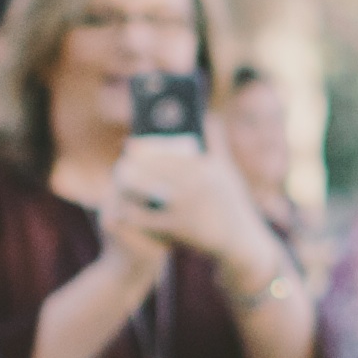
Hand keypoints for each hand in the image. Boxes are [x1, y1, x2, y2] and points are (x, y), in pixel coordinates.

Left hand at [105, 133, 278, 286]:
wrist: (238, 241)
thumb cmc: (231, 203)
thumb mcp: (227, 171)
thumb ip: (216, 143)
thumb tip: (208, 116)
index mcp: (206, 167)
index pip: (166, 152)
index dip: (143, 149)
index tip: (129, 145)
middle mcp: (195, 184)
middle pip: (152, 170)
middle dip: (131, 166)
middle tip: (120, 165)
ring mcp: (186, 207)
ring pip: (145, 191)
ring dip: (128, 186)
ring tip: (119, 183)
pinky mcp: (178, 228)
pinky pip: (147, 217)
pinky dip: (132, 212)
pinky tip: (122, 209)